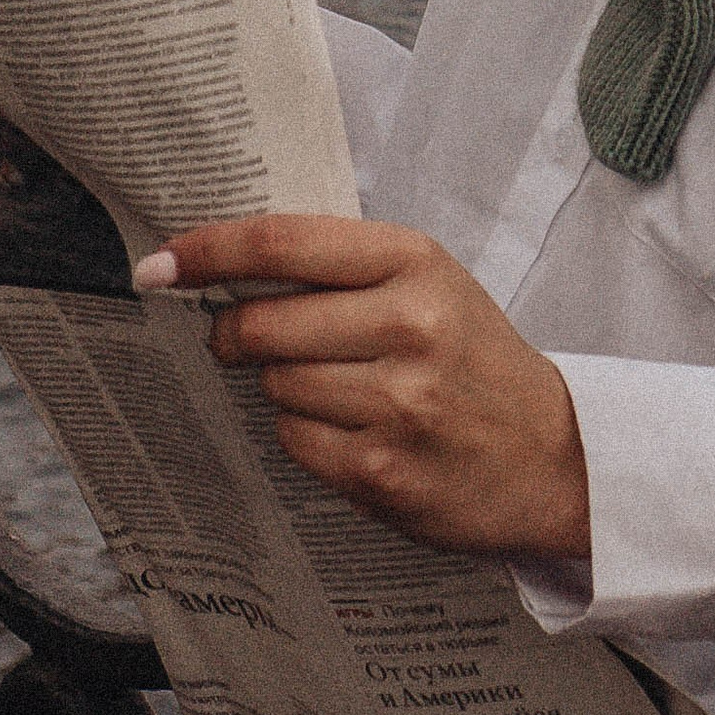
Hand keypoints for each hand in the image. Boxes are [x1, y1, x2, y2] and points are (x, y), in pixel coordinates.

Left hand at [135, 215, 591, 563]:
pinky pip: (295, 441)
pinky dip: (304, 433)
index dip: (209, 251)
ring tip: (333, 386)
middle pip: (262, 323)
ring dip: (280, 386)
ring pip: (274, 385)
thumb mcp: (430, 284)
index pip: (283, 243)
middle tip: (235, 337)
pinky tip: (348, 428)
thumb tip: (227, 269)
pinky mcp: (381, 470)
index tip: (160, 263)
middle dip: (233, 331)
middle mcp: (407, 325)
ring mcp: (396, 402)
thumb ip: (343, 269)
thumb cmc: (477, 359)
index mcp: (415, 261)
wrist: (554, 454)